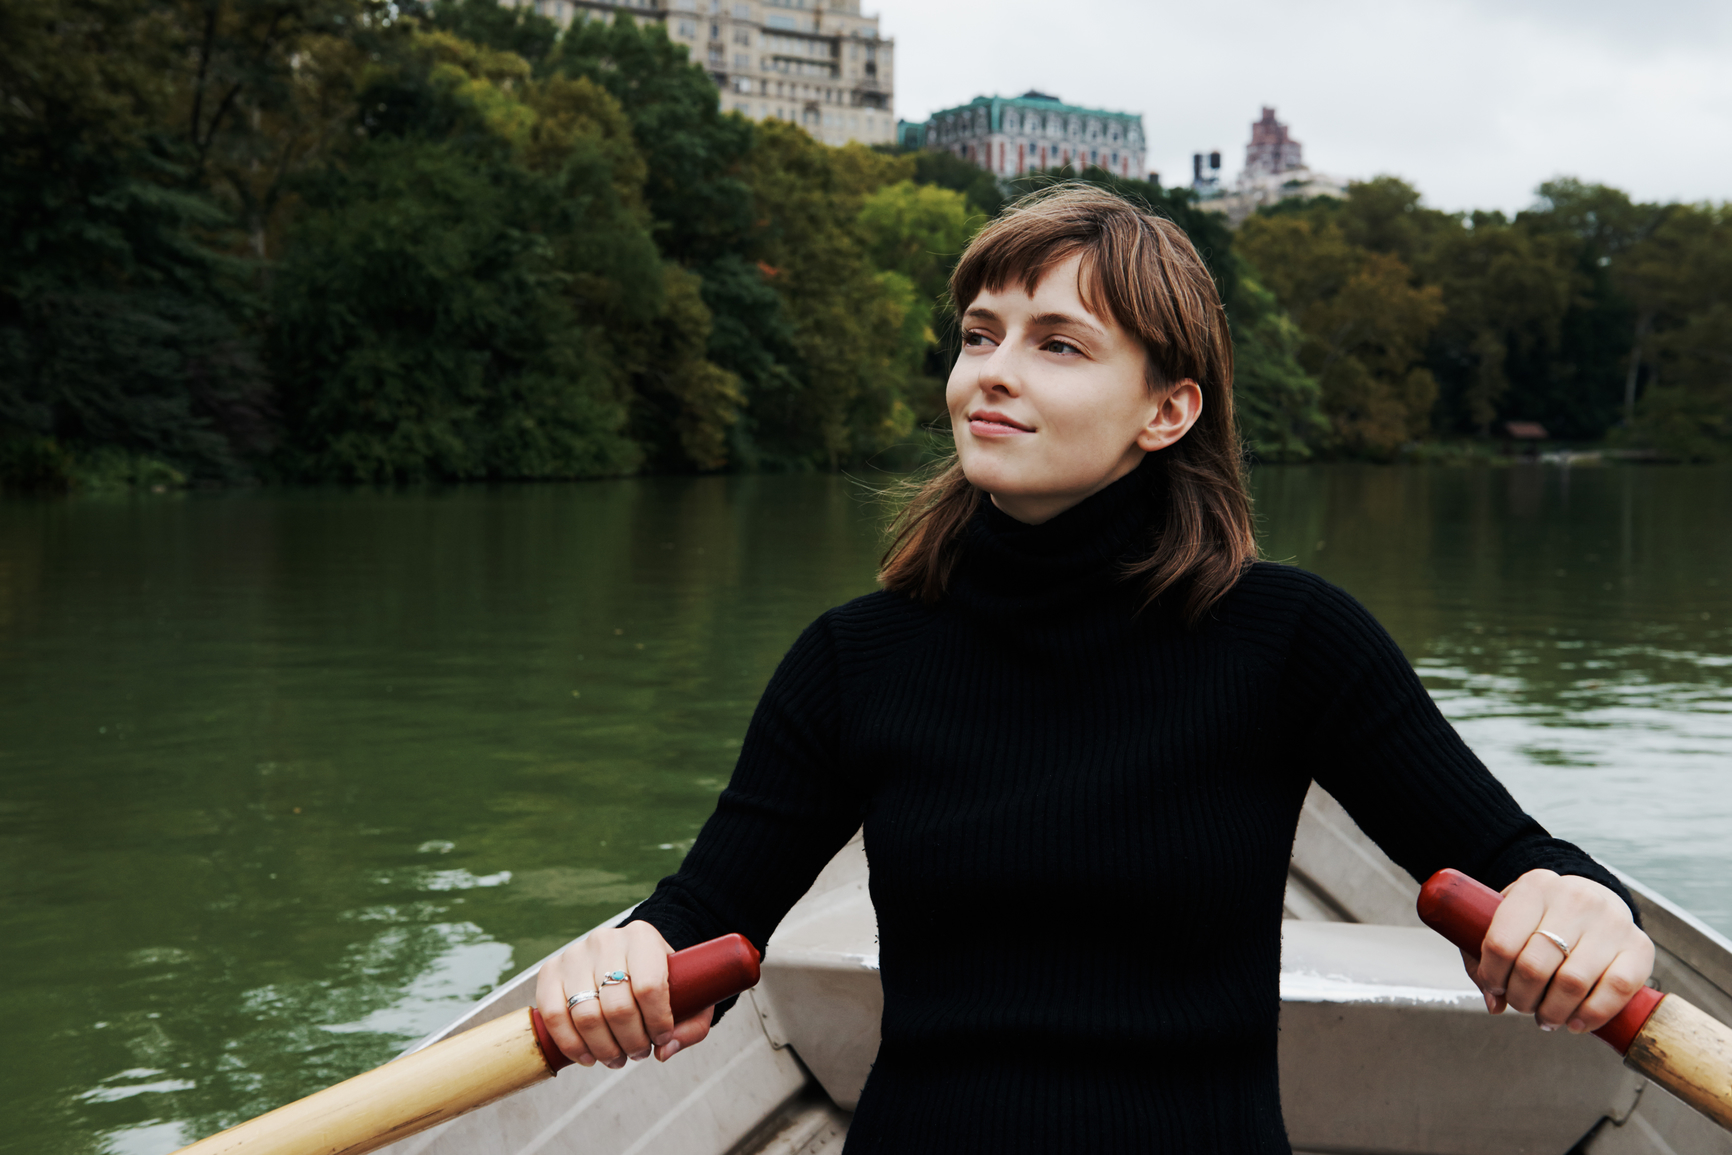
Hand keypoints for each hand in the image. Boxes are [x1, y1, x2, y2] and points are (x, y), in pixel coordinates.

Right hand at [534, 920, 714, 1067]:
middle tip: (639, 1053)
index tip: (662, 1038)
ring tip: (617, 1058)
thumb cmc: (659, 979)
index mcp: (642, 937)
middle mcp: (606, 940)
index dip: (657, 1022)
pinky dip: (571, 1044)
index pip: (649, 986)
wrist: (625, 956)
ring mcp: (574, 954)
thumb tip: (664, 1051)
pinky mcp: (550, 971)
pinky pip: (553, 1015)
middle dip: (631, 1042)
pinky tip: (588, 1057)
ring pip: (586, 1015)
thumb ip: (690, 1026)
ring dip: (604, 1049)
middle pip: (617, 1006)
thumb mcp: (688, 995)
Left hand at [1460, 869, 1654, 1033]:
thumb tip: (1494, 1003)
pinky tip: (1576, 1022)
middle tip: (1522, 1005)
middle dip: (1522, 998)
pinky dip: (1592, 1015)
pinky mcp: (1641, 946)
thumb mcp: (1509, 919)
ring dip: (1553, 1011)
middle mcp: (1575, 899)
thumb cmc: (1543, 917)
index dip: (1493, 975)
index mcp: (1536, 886)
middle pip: (1535, 966)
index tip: (1495, 986)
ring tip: (1547, 1017)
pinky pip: (1616, 990)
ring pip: (1573, 983)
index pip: (1501, 942)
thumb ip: (1488, 957)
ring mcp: (1611, 921)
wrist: (1595, 899)